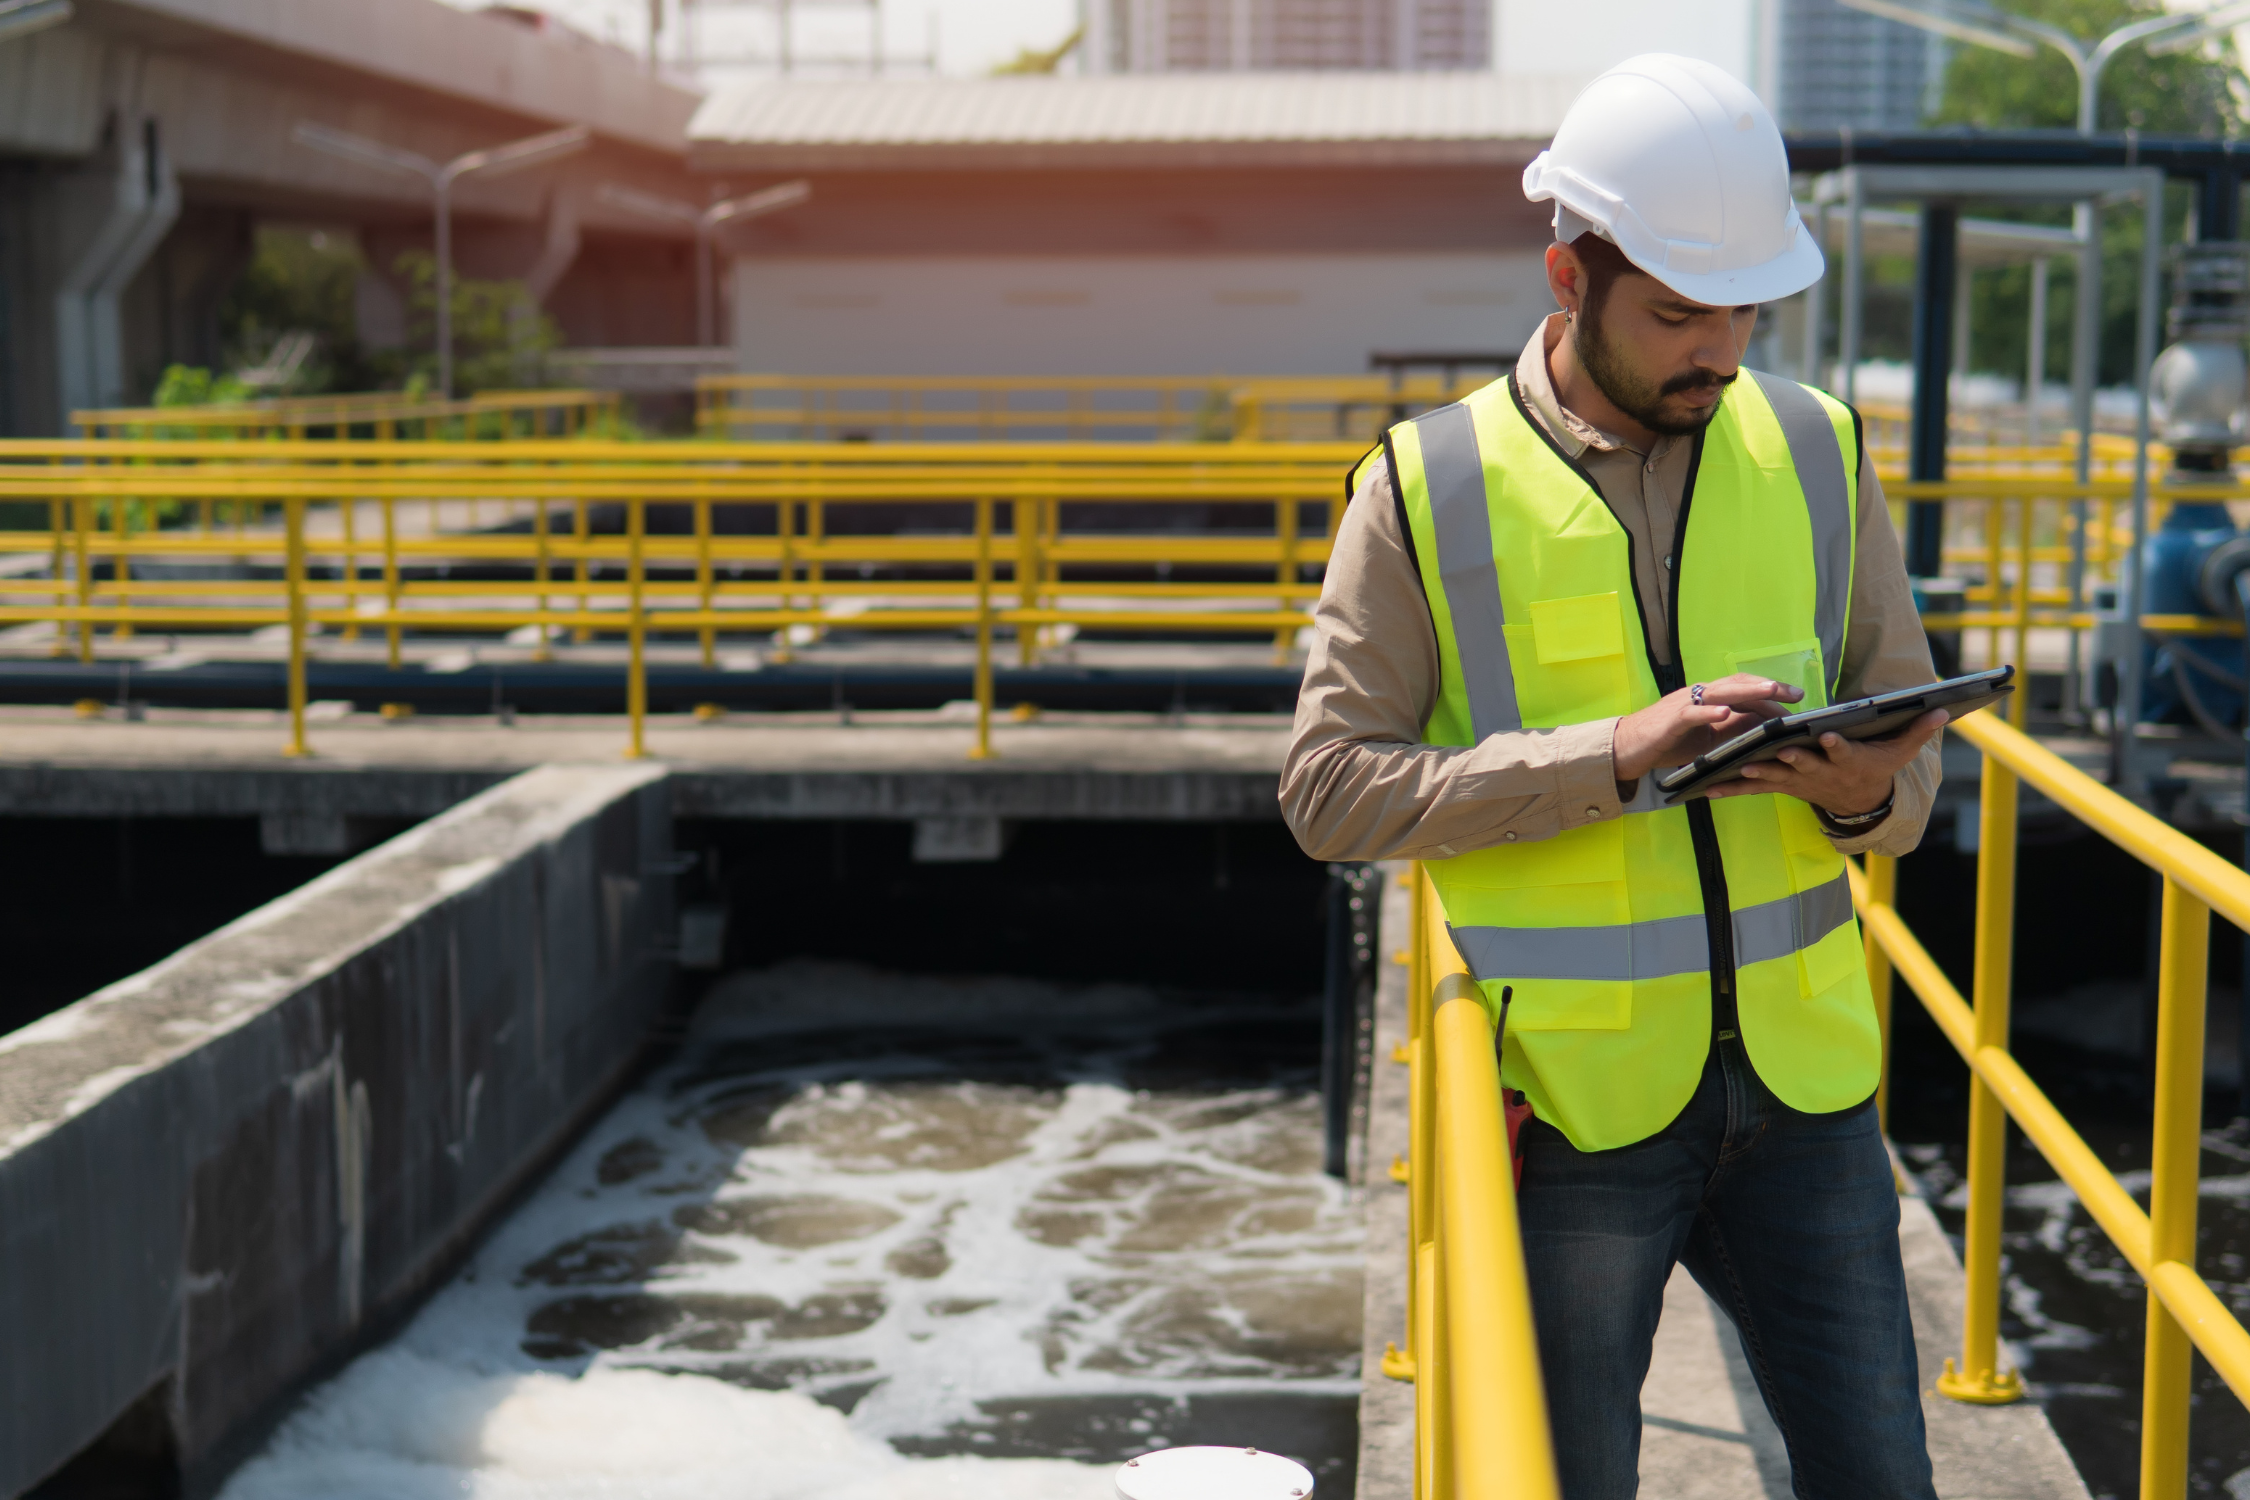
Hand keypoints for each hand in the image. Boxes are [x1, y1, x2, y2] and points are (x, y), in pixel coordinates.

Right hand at [1613, 674, 1802, 781]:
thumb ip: (1730, 728)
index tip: (1795, 698)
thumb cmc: (1666, 742)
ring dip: (1747, 691)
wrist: (1627, 747)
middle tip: (1795, 694)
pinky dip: (1709, 712)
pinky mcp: (1670, 721)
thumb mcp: (1706, 737)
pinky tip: (1725, 713)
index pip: (1743, 689)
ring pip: (1720, 693)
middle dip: (1768, 687)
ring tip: (1771, 691)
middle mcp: (1698, 696)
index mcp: (1707, 699)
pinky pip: (1692, 714)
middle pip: (1737, 684)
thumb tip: (1763, 726)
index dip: (1769, 691)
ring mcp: (1684, 706)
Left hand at [1707, 708, 1946, 816]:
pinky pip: (1753, 787)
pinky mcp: (1781, 785)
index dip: (1836, 745)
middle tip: (1775, 752)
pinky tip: (1707, 787)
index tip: (1828, 736)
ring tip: (1732, 769)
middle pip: (1802, 764)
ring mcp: (1798, 781)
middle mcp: (1820, 772)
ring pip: (1773, 776)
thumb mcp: (1899, 752)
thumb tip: (1944, 710)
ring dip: (1753, 773)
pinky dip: (1732, 787)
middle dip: (1789, 758)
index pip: (1842, 751)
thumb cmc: (1878, 768)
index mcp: (1847, 759)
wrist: (1858, 803)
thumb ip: (1918, 731)